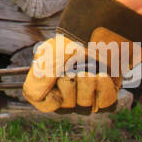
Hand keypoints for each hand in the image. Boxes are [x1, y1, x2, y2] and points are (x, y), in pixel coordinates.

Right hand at [22, 0, 141, 114]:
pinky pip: (104, 105)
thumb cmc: (73, 43)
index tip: (55, 76)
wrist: (102, 34)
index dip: (50, 94)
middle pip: (66, 108)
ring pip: (85, 108)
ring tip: (90, 69)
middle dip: (71, 85)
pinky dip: (103, 88)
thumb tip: (39, 101)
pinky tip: (103, 74)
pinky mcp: (106, 97)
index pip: (44, 104)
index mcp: (49, 84)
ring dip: (88, 85)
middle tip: (74, 68)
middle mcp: (67, 93)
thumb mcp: (46, 58)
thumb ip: (34, 85)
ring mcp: (87, 96)